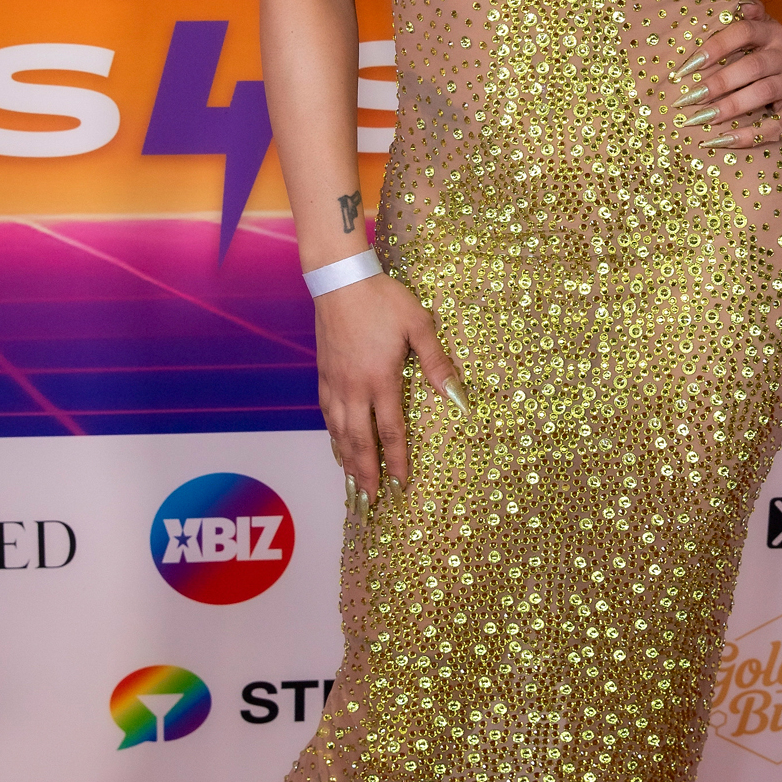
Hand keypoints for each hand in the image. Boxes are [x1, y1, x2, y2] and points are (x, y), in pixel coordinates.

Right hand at [313, 271, 463, 499]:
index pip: (391, 431)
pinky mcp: (323, 374)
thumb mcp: (418, 326)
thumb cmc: (383, 299)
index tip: (402, 485)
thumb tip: (458, 397)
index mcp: (381, 380)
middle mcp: (355, 388)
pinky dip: (332, 436)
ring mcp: (335, 383)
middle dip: (367, 473)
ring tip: (353, 483)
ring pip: (339, 432)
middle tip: (372, 500)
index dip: (397, 461)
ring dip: (347, 460)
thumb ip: (436, 363)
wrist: (340, 280)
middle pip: (360, 441)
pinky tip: (337, 444)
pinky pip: (326, 414)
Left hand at [677, 0, 781, 148]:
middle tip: (689, 97)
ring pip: (762, 94)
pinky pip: (773, 126)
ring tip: (701, 118)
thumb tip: (738, 5)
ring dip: (730, 107)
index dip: (717, 46)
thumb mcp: (764, 30)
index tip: (689, 65)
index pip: (745, 32)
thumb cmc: (771, 55)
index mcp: (772, 33)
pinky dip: (748, 136)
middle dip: (719, 82)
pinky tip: (722, 141)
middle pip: (752, 66)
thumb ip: (749, 16)